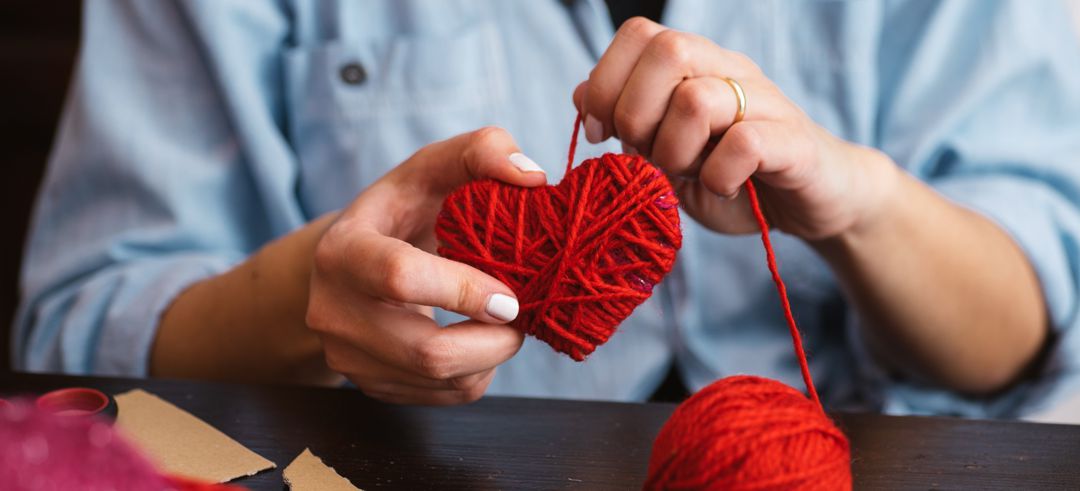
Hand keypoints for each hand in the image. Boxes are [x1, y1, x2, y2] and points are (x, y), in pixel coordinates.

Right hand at [306, 128, 546, 404]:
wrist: (359, 262)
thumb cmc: (404, 209)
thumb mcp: (433, 168)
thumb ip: (482, 151)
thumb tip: (533, 175)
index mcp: (342, 250)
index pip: (400, 277)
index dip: (464, 290)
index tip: (510, 295)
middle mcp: (332, 311)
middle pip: (425, 351)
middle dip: (492, 341)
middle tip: (521, 316)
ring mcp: (348, 357)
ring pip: (439, 381)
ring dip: (491, 357)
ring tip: (504, 323)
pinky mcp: (372, 387)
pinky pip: (443, 398)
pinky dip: (477, 374)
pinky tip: (478, 340)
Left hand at [573, 17, 895, 240]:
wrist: (810, 203)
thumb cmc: (733, 177)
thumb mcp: (666, 154)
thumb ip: (627, 124)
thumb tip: (583, 96)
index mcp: (696, 66)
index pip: (639, 34)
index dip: (605, 82)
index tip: (602, 135)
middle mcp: (729, 71)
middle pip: (667, 49)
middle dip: (635, 112)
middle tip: (645, 155)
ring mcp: (764, 103)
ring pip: (699, 98)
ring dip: (674, 151)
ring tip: (686, 175)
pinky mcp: (794, 143)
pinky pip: (746, 143)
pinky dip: (719, 175)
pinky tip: (722, 188)